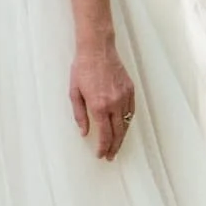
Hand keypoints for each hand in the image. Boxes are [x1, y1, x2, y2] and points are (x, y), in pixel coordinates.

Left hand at [70, 42, 135, 161]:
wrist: (97, 48)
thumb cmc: (82, 68)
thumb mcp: (74, 92)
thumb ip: (80, 115)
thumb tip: (84, 132)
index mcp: (99, 105)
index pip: (104, 134)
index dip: (103, 147)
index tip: (100, 154)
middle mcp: (114, 103)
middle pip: (118, 133)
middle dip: (114, 147)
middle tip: (110, 156)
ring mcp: (124, 96)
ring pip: (127, 123)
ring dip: (122, 137)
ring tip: (117, 145)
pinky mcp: (130, 89)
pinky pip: (131, 111)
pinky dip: (128, 122)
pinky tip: (123, 127)